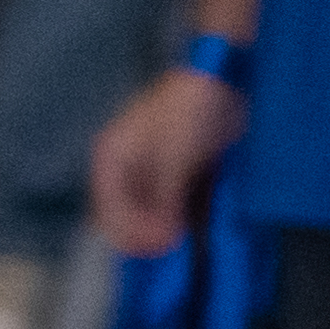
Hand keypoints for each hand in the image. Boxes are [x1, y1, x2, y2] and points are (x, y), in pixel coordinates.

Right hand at [91, 61, 245, 259]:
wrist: (222, 79)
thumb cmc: (189, 111)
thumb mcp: (174, 156)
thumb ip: (164, 198)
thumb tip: (161, 237)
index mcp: (112, 160)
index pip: (107, 211)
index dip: (130, 233)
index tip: (161, 248)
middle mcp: (126, 168)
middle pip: (125, 215)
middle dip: (146, 235)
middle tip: (175, 249)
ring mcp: (152, 170)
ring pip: (150, 213)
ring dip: (166, 229)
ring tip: (189, 243)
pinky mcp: (177, 172)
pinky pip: (174, 204)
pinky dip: (184, 217)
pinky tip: (199, 227)